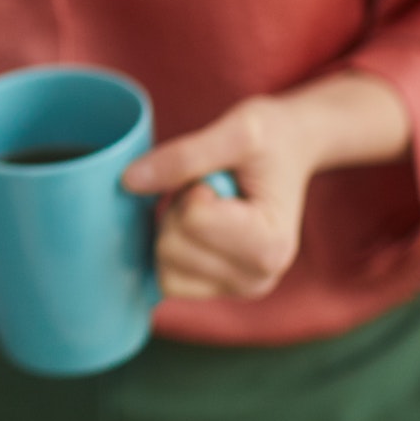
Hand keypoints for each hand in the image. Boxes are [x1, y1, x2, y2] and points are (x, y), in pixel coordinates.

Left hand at [121, 72, 410, 300]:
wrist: (289, 152)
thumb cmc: (270, 139)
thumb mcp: (236, 130)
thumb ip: (185, 155)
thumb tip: (129, 181)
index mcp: (272, 244)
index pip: (193, 220)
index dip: (193, 188)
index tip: (221, 180)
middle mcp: (259, 278)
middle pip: (171, 246)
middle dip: (181, 210)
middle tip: (213, 192)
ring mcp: (238, 288)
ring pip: (163, 265)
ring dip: (174, 228)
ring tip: (209, 208)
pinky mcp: (216, 290)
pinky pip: (164, 278)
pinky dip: (169, 248)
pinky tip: (197, 229)